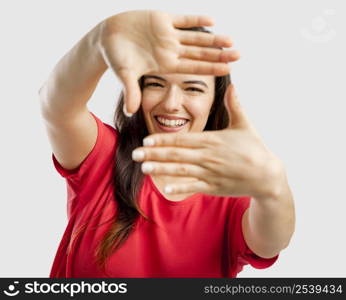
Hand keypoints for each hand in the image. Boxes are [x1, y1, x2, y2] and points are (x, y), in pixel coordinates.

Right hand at [98, 10, 239, 114]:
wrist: (106, 37)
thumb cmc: (114, 57)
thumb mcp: (124, 74)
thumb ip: (130, 91)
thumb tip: (130, 112)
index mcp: (165, 65)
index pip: (192, 68)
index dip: (210, 68)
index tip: (227, 70)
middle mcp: (170, 51)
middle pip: (199, 53)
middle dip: (218, 54)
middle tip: (238, 55)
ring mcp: (168, 35)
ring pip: (195, 37)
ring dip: (213, 39)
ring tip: (231, 40)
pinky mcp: (162, 19)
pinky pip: (183, 19)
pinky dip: (196, 20)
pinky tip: (213, 21)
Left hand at [131, 84, 285, 198]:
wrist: (267, 174)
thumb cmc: (254, 148)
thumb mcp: (244, 124)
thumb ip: (235, 105)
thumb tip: (232, 84)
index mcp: (212, 140)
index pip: (182, 139)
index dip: (163, 140)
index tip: (146, 141)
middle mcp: (209, 156)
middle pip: (176, 154)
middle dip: (154, 154)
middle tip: (135, 154)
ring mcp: (211, 173)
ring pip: (181, 170)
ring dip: (161, 169)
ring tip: (144, 168)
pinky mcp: (215, 187)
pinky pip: (194, 187)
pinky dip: (180, 188)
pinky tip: (165, 188)